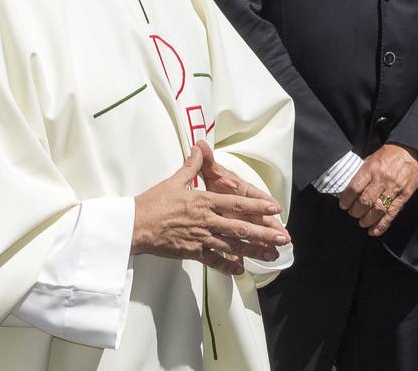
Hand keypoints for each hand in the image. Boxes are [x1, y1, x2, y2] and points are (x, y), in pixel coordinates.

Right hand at [132, 141, 288, 274]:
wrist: (134, 225)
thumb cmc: (152, 202)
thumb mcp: (174, 181)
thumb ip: (191, 166)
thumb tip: (199, 148)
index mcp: (204, 201)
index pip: (237, 203)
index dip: (258, 206)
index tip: (275, 208)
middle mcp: (206, 220)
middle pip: (240, 228)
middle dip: (264, 234)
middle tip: (283, 239)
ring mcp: (200, 238)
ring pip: (232, 246)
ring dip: (253, 251)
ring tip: (270, 256)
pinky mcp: (191, 252)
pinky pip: (213, 260)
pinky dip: (228, 266)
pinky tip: (240, 270)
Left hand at [338, 144, 417, 235]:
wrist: (412, 152)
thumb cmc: (388, 155)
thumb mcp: (371, 158)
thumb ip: (361, 174)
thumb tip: (347, 190)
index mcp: (371, 168)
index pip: (355, 188)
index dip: (346, 199)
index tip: (343, 205)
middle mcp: (382, 179)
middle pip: (365, 201)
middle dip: (356, 211)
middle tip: (352, 213)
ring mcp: (394, 188)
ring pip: (378, 209)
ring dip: (367, 220)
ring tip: (362, 222)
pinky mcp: (404, 196)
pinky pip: (392, 213)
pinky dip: (382, 225)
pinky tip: (374, 231)